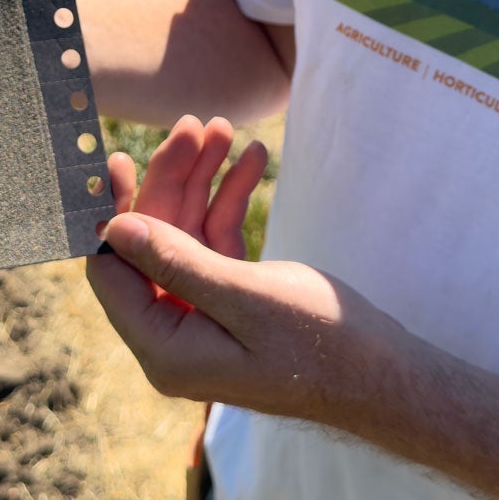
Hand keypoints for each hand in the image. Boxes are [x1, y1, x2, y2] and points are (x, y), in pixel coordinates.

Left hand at [87, 116, 408, 425]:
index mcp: (165, 348)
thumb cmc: (321, 343)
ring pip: (186, 236)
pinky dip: (230, 203)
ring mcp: (204, 320)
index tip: (117, 158)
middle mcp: (175, 338)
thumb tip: (114, 228)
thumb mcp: (244, 296)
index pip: (113, 273)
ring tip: (225, 128)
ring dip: (203, 182)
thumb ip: (175, 262)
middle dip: (171, 181)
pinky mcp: (232, 304)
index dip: (113, 213)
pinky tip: (252, 160)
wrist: (385, 376)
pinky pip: (217, 245)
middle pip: (152, 245)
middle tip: (193, 124)